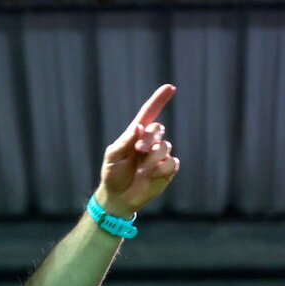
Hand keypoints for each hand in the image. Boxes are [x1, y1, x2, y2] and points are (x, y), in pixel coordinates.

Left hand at [96, 84, 178, 216]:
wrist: (119, 198)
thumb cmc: (113, 175)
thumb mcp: (112, 157)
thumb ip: (125, 141)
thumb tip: (138, 127)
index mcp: (135, 136)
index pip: (148, 114)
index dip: (158, 101)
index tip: (169, 88)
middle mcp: (150, 143)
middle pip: (158, 129)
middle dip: (149, 138)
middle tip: (139, 150)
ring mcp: (159, 156)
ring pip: (165, 146)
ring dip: (152, 158)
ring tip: (141, 170)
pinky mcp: (167, 169)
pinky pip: (172, 163)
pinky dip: (161, 168)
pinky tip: (151, 175)